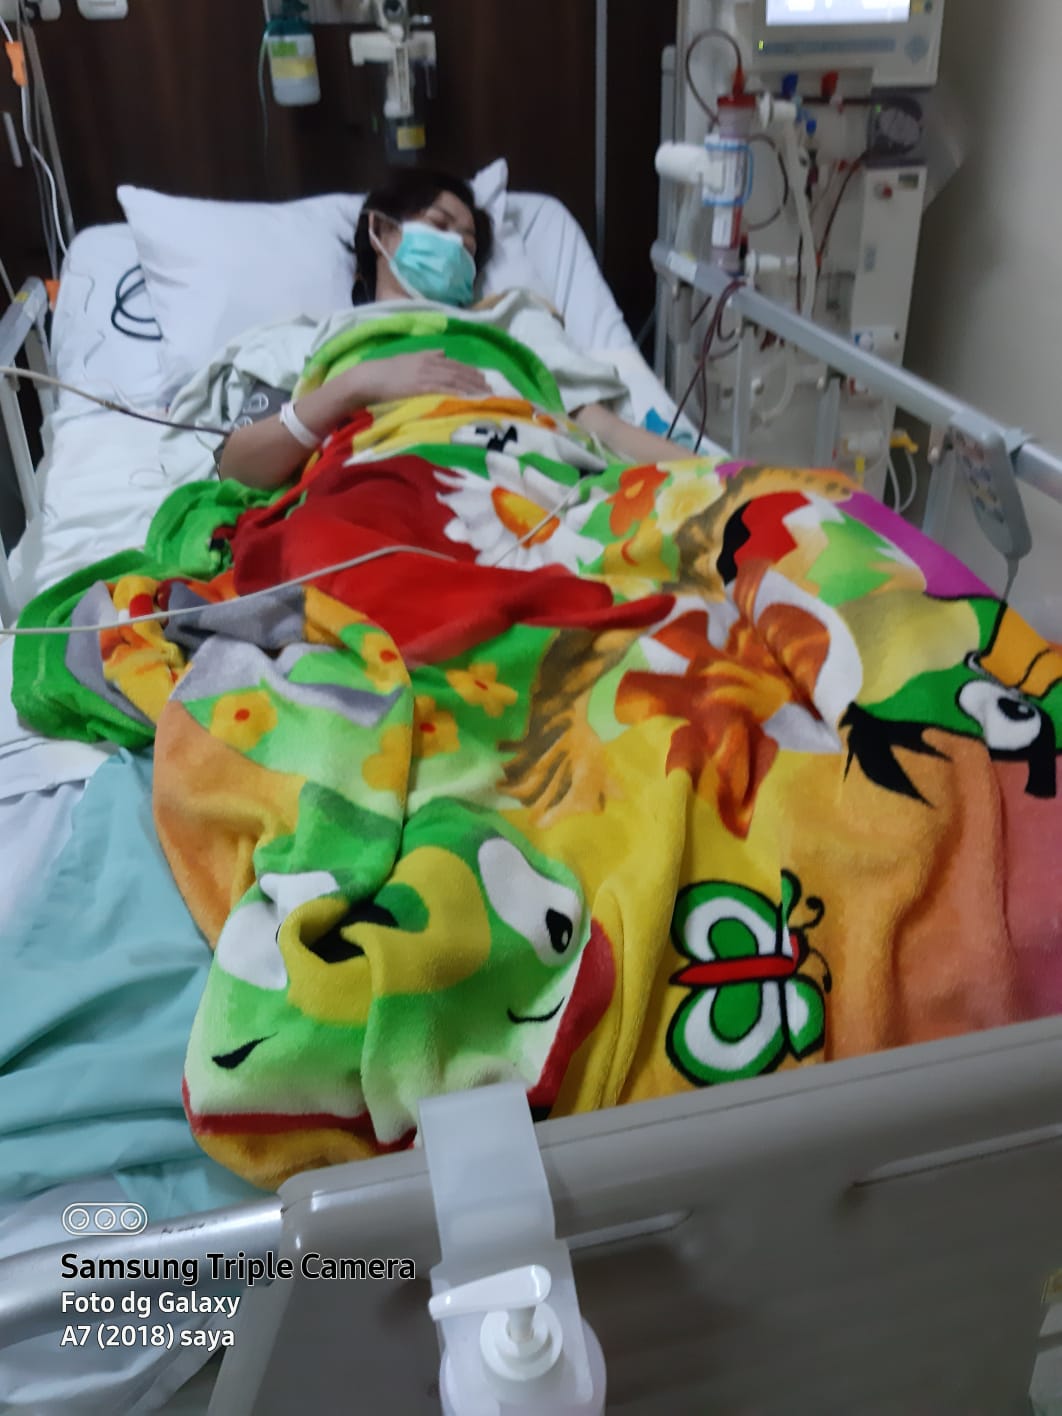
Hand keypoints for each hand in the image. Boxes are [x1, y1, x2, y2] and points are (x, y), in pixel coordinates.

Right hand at [344, 351, 491, 407]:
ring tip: (484, 395)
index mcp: (427, 356)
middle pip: (458, 372)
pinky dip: (457, 393)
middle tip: (490, 389)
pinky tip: (468, 398)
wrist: (369, 378)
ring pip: (454, 380)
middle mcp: (429, 363)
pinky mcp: (420, 387)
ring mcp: (425, 375)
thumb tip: (443, 353)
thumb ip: (427, 355)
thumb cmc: (385, 372)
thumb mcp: (409, 358)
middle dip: (475, 381)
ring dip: (471, 388)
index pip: (454, 364)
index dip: (470, 372)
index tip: (483, 379)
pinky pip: (444, 390)